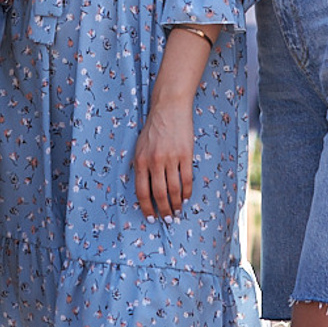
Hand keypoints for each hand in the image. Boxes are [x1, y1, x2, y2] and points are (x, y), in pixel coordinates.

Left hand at [133, 97, 194, 218]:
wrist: (169, 107)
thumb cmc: (154, 128)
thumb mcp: (140, 146)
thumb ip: (141, 166)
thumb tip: (145, 189)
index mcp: (140, 160)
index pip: (142, 191)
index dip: (147, 207)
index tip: (151, 217)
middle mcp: (154, 161)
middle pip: (158, 194)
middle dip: (163, 210)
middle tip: (167, 219)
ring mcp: (170, 158)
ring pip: (173, 190)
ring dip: (176, 204)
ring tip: (177, 211)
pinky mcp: (185, 155)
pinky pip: (186, 179)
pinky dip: (187, 192)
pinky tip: (186, 197)